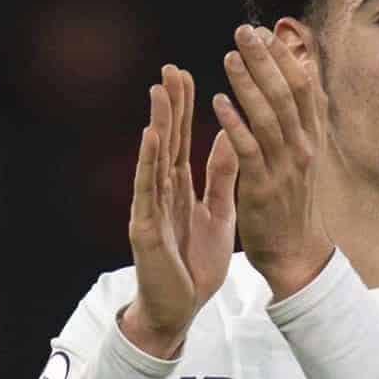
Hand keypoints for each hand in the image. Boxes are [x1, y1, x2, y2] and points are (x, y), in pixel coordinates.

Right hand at [121, 65, 238, 357]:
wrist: (179, 309)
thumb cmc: (194, 264)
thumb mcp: (217, 213)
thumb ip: (222, 176)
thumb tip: (232, 136)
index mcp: (180, 189)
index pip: (182, 140)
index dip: (185, 109)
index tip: (187, 75)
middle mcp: (161, 192)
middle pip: (166, 141)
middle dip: (169, 105)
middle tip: (170, 69)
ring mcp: (151, 208)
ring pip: (154, 159)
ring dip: (157, 124)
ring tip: (159, 91)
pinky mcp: (146, 228)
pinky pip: (148, 191)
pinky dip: (149, 163)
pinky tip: (152, 137)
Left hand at [212, 24, 333, 300]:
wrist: (297, 254)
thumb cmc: (293, 205)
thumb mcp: (303, 159)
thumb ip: (298, 124)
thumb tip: (294, 88)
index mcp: (311, 139)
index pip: (303, 88)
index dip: (286, 57)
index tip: (267, 31)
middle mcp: (303, 148)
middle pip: (286, 94)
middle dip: (266, 60)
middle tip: (245, 31)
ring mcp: (285, 168)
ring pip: (268, 117)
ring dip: (248, 84)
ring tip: (230, 57)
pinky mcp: (263, 187)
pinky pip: (248, 150)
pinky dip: (234, 124)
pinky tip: (218, 102)